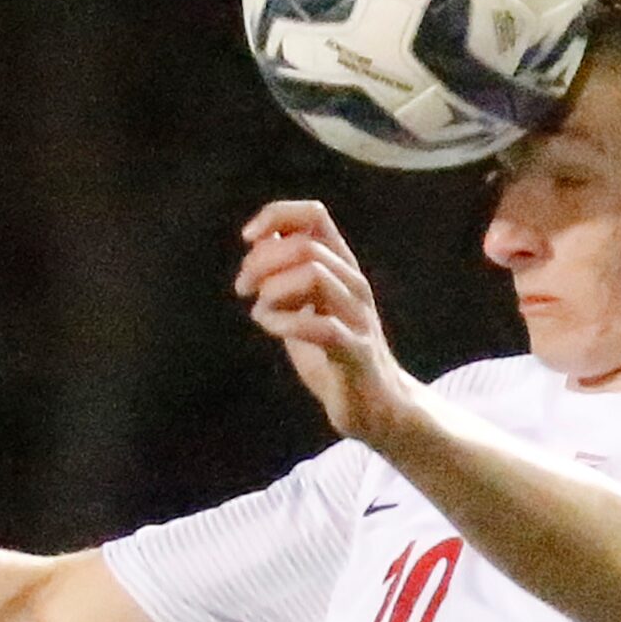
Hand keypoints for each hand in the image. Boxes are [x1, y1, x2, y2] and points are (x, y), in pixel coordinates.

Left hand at [234, 200, 421, 444]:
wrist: (377, 406)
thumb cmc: (334, 353)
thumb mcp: (305, 305)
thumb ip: (285, 273)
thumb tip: (259, 240)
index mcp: (342, 267)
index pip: (314, 215)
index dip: (276, 216)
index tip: (248, 238)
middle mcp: (354, 284)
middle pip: (306, 245)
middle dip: (262, 262)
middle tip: (244, 288)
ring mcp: (357, 316)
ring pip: (314, 275)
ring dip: (273, 291)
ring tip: (262, 311)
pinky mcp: (355, 351)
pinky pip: (320, 326)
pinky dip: (284, 323)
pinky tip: (271, 328)